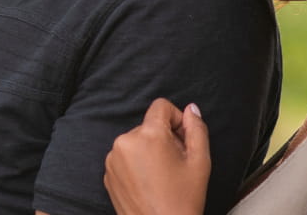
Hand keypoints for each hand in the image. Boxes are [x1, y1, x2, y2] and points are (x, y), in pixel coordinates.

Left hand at [104, 99, 210, 214]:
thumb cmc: (183, 199)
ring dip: (149, 151)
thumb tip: (190, 109)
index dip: (176, 118)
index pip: (160, 106)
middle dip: (163, 138)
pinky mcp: (107, 173)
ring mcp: (112, 158)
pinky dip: (136, 164)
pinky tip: (148, 183)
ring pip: (136, 142)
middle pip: (148, 126)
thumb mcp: (200, 162)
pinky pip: (125, 158)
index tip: (183, 138)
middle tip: (176, 163)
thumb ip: (197, 130)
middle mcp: (124, 142)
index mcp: (148, 135)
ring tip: (162, 176)